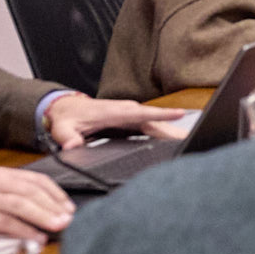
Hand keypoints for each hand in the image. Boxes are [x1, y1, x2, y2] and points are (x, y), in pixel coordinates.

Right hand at [0, 164, 76, 237]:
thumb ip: (13, 198)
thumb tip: (44, 212)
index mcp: (1, 175)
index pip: (37, 180)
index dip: (56, 194)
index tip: (69, 207)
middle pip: (32, 191)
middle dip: (54, 206)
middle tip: (70, 218)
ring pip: (22, 204)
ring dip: (44, 216)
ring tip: (60, 226)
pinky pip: (6, 222)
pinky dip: (24, 230)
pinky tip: (36, 238)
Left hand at [43, 94, 184, 149]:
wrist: (66, 107)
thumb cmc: (67, 118)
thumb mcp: (62, 129)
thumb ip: (67, 137)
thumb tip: (73, 145)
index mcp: (113, 112)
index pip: (140, 114)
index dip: (159, 115)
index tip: (179, 115)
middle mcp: (125, 110)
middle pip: (154, 120)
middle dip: (173, 127)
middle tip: (192, 137)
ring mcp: (129, 114)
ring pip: (155, 123)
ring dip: (172, 131)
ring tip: (190, 140)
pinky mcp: (131, 120)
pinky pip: (150, 125)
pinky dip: (163, 131)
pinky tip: (174, 140)